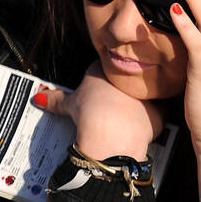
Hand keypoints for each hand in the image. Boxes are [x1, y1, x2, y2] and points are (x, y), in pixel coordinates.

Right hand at [33, 61, 161, 159]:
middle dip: (125, 93)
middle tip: (116, 110)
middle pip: (130, 81)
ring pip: (147, 95)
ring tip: (129, 119)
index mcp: (106, 69)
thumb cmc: (90, 115)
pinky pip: (159, 112)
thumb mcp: (70, 105)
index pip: (108, 69)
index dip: (105, 84)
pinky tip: (143, 127)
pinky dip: (153, 120)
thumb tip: (39, 97)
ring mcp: (148, 92)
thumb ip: (56, 99)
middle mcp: (130, 77)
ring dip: (141, 104)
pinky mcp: (161, 108)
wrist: (112, 133)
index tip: (102, 97)